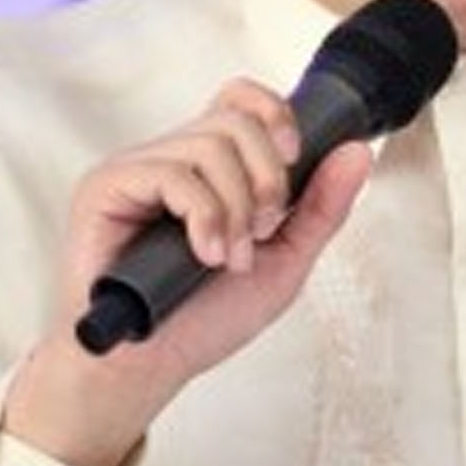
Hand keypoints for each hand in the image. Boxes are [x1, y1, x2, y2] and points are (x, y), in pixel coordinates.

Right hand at [4, 78, 371, 465]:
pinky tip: (204, 253)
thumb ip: (320, 208)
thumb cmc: (203, 318)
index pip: (241, 99)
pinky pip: (172, 172)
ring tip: (229, 257)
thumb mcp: (283, 262)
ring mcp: (138, 168)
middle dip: (268, 179)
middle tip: (262, 232)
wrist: (148, 366)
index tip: (294, 157)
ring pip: (210, 145)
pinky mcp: (106, 185)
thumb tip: (358, 151)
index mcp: (211, 168)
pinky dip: (204, 215)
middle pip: (236, 119)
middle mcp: (173, 158)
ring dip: (237, 208)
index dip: (274, 111)